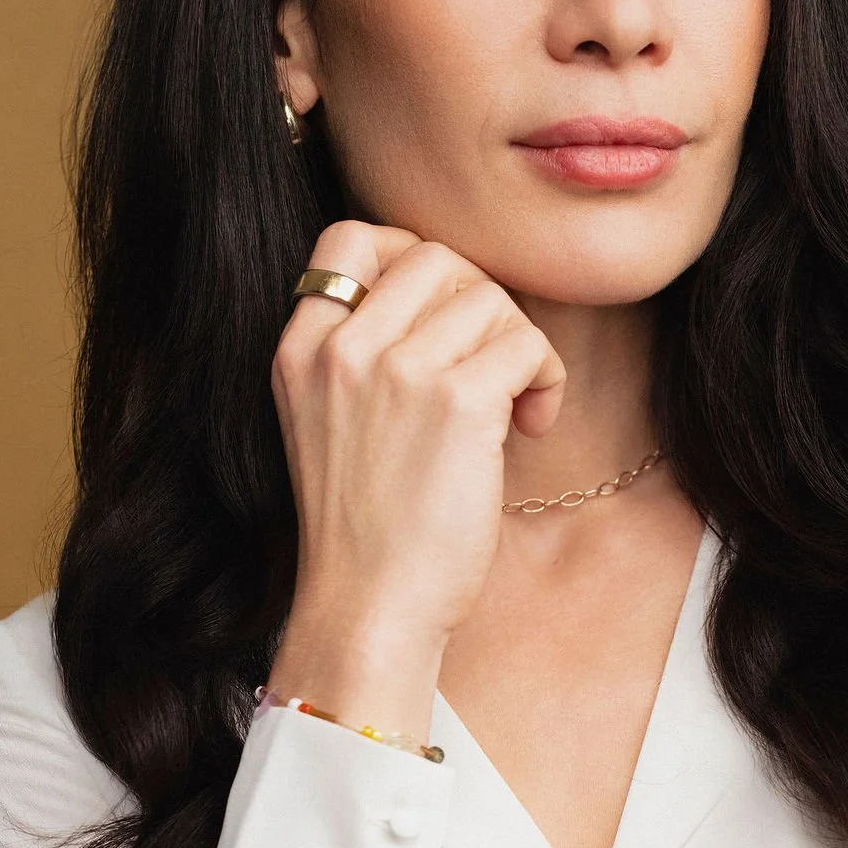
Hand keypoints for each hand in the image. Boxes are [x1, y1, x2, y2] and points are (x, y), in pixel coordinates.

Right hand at [266, 223, 566, 729]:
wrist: (370, 609)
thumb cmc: (366, 531)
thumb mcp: (328, 424)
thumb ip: (363, 357)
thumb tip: (455, 298)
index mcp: (302, 351)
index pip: (349, 239)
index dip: (410, 257)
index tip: (441, 315)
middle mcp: (343, 350)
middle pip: (435, 257)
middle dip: (479, 302)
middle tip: (491, 365)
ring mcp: (398, 371)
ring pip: (489, 298)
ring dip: (518, 346)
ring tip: (514, 406)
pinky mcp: (458, 403)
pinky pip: (527, 345)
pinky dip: (545, 380)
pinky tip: (531, 426)